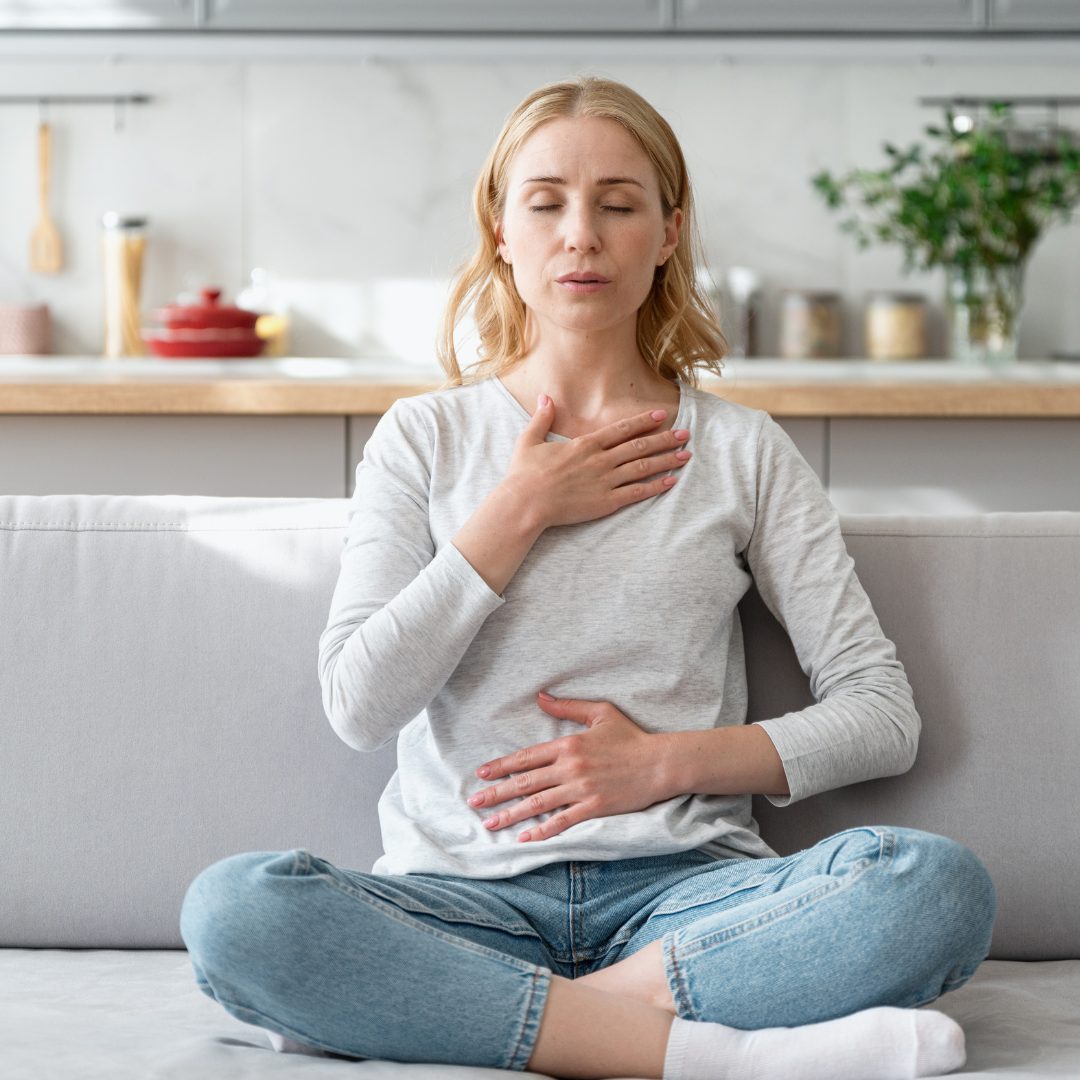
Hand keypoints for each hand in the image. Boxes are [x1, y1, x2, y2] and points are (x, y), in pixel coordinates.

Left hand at [467, 693, 668, 841]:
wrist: (660, 763)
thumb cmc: (631, 736)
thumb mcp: (600, 713)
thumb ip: (568, 707)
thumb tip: (540, 696)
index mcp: (568, 744)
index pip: (527, 756)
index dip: (502, 765)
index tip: (482, 773)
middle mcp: (570, 767)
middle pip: (525, 781)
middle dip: (497, 793)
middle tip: (475, 802)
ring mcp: (581, 789)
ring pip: (538, 803)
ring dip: (511, 814)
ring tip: (490, 823)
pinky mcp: (594, 807)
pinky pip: (562, 821)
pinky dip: (542, 831)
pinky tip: (525, 838)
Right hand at [502, 395, 690, 531]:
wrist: (525, 503)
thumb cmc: (524, 474)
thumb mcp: (529, 440)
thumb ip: (542, 418)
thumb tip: (546, 397)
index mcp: (585, 444)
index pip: (622, 429)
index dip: (644, 421)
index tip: (662, 415)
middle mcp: (600, 460)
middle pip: (640, 446)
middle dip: (665, 439)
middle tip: (686, 434)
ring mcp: (605, 482)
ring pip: (643, 467)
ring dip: (666, 460)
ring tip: (686, 455)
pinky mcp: (606, 502)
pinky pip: (637, 493)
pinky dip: (656, 486)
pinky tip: (671, 481)